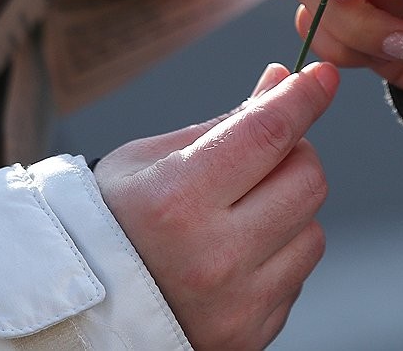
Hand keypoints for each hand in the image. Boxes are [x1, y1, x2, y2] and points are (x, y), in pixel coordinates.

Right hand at [95, 61, 337, 350]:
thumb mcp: (150, 159)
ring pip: (313, 232)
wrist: (79, 309)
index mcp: (177, 199)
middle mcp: (212, 256)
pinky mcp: (249, 337)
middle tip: (262, 157)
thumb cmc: (109, 222)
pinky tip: (233, 257)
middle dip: (295, 155)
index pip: (267, 133)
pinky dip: (277, 257)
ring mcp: (235, 304)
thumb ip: (225, 123)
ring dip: (289, 212)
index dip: (303, 98)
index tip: (322, 77)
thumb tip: (283, 84)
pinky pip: (296, 278)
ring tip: (238, 216)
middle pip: (307, 180)